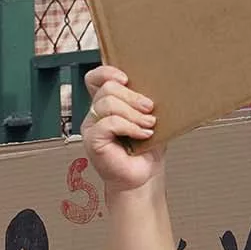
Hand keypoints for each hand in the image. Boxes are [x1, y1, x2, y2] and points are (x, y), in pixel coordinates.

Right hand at [82, 66, 164, 191]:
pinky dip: (130, 127)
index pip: (95, 78)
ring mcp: (92, 126)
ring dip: (134, 114)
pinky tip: (142, 135)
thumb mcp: (149, 118)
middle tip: (150, 109)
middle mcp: (95, 113)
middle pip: (107, 88)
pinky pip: (109, 123)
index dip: (108, 72)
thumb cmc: (146, 149)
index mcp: (107, 104)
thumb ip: (145, 102)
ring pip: (108, 103)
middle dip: (132, 96)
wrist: (144, 176)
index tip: (127, 79)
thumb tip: (158, 86)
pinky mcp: (93, 140)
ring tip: (149, 125)